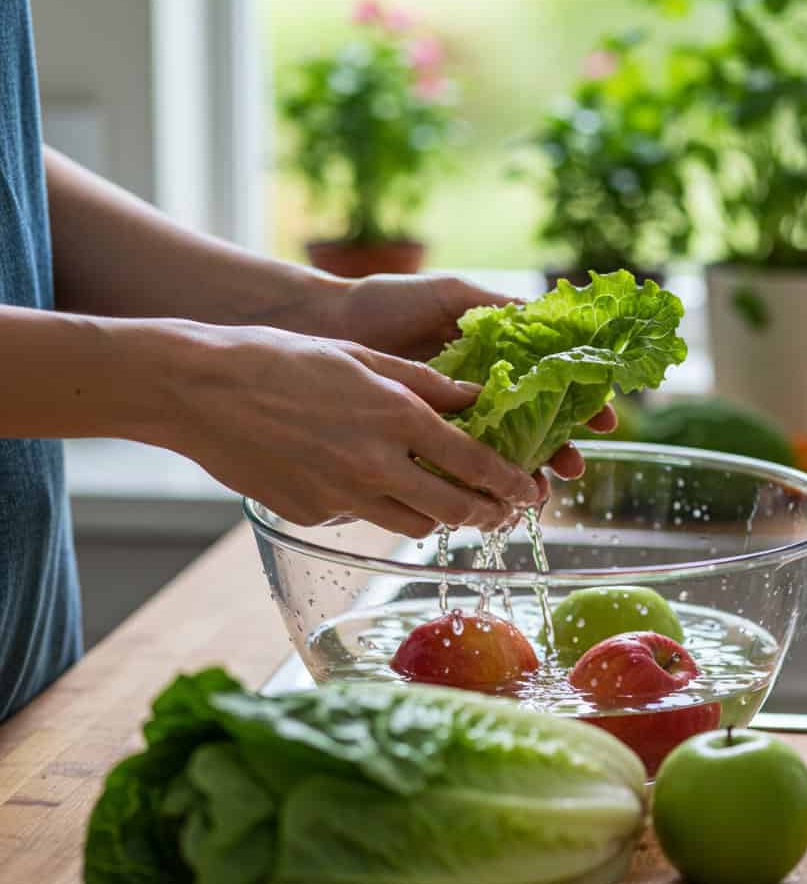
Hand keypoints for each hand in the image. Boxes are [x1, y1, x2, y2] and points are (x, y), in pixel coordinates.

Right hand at [167, 326, 540, 534]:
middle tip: (498, 511)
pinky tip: (365, 482)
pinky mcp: (311, 514)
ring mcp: (342, 496)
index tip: (529, 491)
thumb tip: (475, 400)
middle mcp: (376, 464)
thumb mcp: (363, 357)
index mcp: (396, 417)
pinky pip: (361, 521)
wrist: (200, 389)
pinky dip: (377, 508)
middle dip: (486, 514)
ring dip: (437, 516)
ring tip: (442, 500)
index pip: (475, 464)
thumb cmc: (281, 359)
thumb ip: (426, 384)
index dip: (511, 483)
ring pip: (414, 526)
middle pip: (454, 509)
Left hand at [308, 270, 617, 480]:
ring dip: (524, 475)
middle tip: (573, 468)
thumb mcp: (451, 294)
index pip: (550, 386)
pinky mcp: (419, 443)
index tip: (604, 419)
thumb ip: (498, 307)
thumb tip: (552, 316)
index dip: (581, 403)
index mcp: (495, 359)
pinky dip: (476, 484)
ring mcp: (451, 422)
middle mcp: (479, 394)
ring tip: (535, 492)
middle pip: (534, 430)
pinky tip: (489, 495)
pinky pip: (454, 468)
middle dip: (560, 450)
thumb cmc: (387, 301)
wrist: (325, 324)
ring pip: (500, 456)